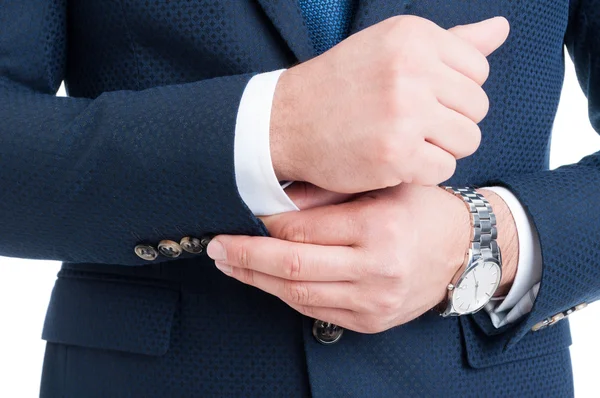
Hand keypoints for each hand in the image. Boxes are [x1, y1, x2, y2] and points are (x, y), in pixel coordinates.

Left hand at [207, 184, 517, 332]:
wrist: (462, 250)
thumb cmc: (421, 209)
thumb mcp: (382, 184)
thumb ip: (327, 193)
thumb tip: (273, 201)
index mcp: (379, 228)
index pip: (303, 231)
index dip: (265, 225)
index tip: (243, 215)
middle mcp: (376, 269)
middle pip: (292, 267)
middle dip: (245, 258)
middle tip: (216, 248)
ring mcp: (373, 302)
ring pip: (298, 294)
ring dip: (257, 280)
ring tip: (231, 265)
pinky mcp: (371, 321)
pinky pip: (314, 310)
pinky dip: (285, 294)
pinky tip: (266, 281)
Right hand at [270, 16, 509, 191]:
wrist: (287, 122)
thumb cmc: (340, 86)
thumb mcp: (390, 49)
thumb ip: (450, 43)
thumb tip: (501, 29)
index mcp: (414, 36)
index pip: (477, 71)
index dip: (452, 92)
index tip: (419, 99)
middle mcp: (412, 68)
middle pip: (477, 108)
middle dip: (449, 122)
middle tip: (410, 124)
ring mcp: (405, 112)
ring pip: (467, 139)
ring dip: (440, 148)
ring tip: (404, 141)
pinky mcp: (396, 153)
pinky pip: (444, 168)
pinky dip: (423, 171)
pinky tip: (394, 160)